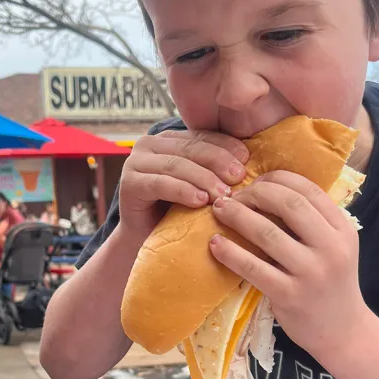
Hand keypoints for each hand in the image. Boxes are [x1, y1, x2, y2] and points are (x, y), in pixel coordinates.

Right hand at [118, 129, 248, 241]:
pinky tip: (199, 201)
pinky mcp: (128, 183)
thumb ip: (215, 170)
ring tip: (223, 195)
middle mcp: (149, 144)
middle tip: (239, 178)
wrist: (146, 242)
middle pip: (190, 148)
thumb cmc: (177, 215)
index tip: (247, 159)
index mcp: (169, 140)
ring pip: (176, 165)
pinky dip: (181, 191)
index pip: (202, 137)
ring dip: (203, 179)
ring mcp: (135, 162)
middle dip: (217, 162)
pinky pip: (159, 184)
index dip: (225, 146)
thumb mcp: (200, 187)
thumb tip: (250, 161)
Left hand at [210, 171, 367, 361]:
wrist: (343, 332)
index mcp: (342, 229)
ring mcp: (310, 272)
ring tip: (219, 211)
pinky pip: (252, 267)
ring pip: (267, 233)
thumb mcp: (335, 248)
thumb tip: (269, 191)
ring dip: (237, 217)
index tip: (255, 182)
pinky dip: (230, 252)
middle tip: (233, 197)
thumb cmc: (332, 284)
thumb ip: (313, 222)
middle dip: (255, 194)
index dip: (277, 179)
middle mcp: (331, 247)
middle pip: (288, 204)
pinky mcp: (289, 295)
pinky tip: (215, 244)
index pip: (308, 190)